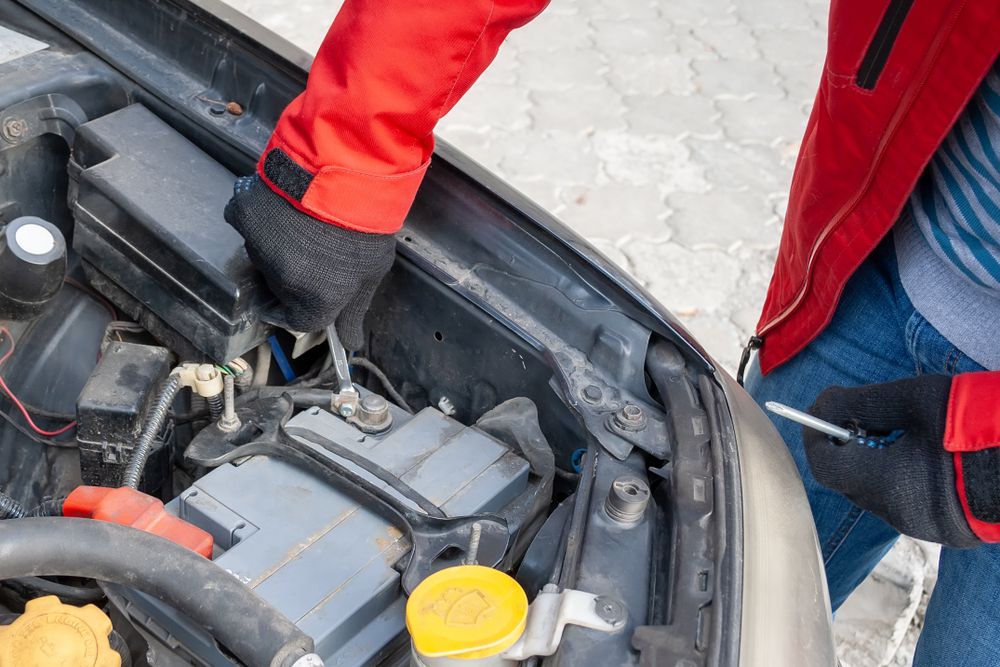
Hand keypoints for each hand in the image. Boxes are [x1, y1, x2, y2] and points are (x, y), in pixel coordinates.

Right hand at [224, 175, 394, 348]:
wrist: (347, 173)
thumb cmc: (365, 226)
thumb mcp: (371, 272)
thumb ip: (354, 311)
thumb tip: (349, 344)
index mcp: (314, 300)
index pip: (299, 320)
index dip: (308, 308)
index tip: (312, 295)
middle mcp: (281, 279)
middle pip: (280, 288)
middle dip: (295, 276)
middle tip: (316, 250)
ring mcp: (258, 247)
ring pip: (263, 257)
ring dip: (278, 247)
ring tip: (303, 223)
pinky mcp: (243, 216)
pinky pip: (247, 225)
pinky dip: (259, 219)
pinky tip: (283, 206)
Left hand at [804, 375, 981, 547]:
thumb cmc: (978, 424)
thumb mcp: (915, 400)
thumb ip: (863, 404)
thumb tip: (824, 404)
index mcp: (888, 484)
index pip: (825, 465)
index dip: (817, 436)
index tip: (822, 412)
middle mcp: (901, 514)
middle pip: (849, 480)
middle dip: (847, 446)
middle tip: (862, 415)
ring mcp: (926, 526)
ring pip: (878, 492)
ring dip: (875, 461)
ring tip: (899, 429)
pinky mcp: (949, 530)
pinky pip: (906, 501)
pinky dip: (901, 476)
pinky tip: (924, 452)